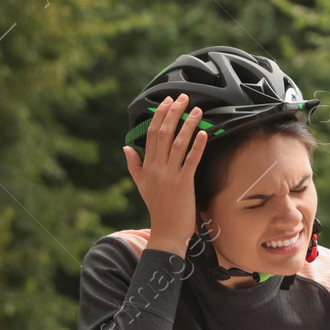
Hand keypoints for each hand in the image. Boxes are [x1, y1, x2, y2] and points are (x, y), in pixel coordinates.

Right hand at [124, 93, 207, 250]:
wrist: (166, 231)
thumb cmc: (158, 209)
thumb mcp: (142, 185)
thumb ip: (135, 166)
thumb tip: (126, 147)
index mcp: (148, 166)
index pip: (151, 134)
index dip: (159, 116)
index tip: (167, 101)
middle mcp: (157, 168)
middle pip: (164, 134)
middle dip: (173, 113)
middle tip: (182, 98)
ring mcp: (170, 175)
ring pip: (178, 144)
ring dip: (188, 125)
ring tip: (197, 111)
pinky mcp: (184, 184)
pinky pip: (191, 160)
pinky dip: (197, 146)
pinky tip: (203, 133)